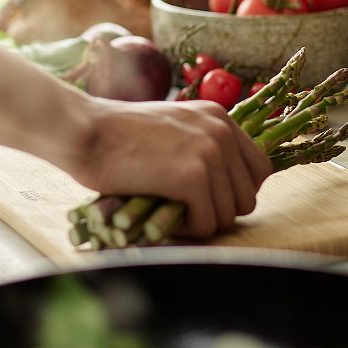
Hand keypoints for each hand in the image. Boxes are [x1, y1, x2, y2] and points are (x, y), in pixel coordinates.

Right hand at [68, 98, 271, 237]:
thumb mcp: (175, 127)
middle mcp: (221, 132)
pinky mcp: (191, 176)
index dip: (238, 191)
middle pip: (247, 196)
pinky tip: (165, 217)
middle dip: (219, 211)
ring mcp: (208, 152)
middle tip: (188, 211)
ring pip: (228, 214)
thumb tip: (226, 185)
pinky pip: (207, 223)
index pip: (260, 168)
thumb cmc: (121, 135)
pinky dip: (188, 230)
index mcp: (220, 117)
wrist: (87, 131)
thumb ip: (203, 145)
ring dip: (201, 222)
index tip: (212, 199)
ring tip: (171, 212)